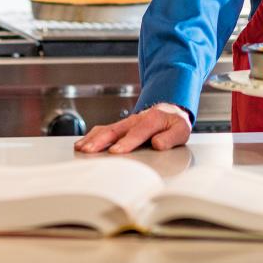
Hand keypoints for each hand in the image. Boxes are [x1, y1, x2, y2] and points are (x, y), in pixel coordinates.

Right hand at [74, 103, 191, 153]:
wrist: (171, 110)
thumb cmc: (175, 123)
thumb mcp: (181, 130)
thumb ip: (170, 137)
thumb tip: (158, 144)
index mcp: (152, 120)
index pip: (137, 132)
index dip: (126, 142)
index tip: (116, 152)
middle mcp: (136, 119)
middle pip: (116, 130)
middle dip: (101, 140)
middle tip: (89, 151)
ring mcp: (127, 122)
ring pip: (107, 129)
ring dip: (94, 138)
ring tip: (81, 148)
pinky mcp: (121, 126)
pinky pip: (105, 129)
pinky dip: (92, 136)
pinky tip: (82, 144)